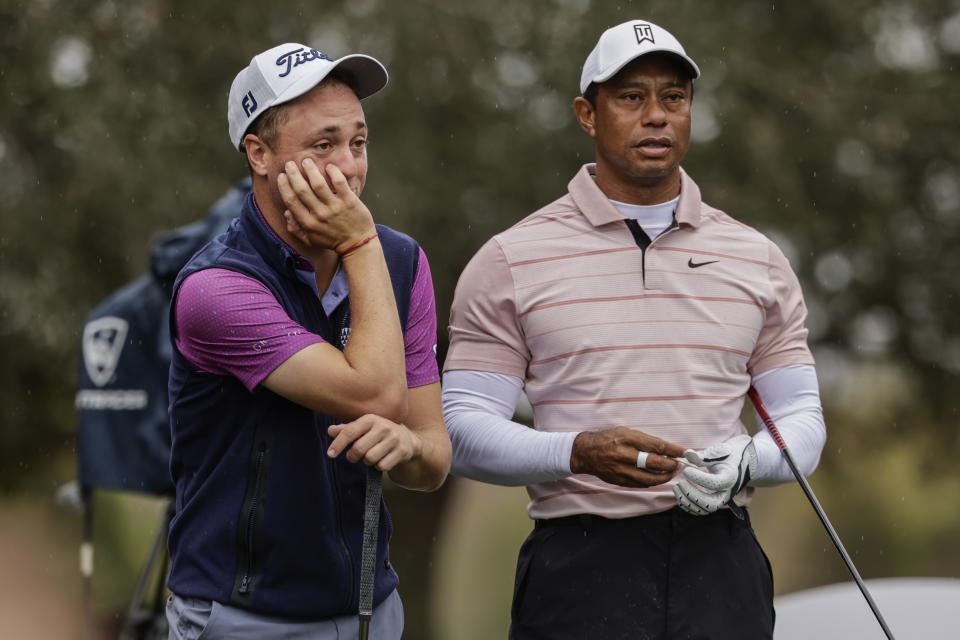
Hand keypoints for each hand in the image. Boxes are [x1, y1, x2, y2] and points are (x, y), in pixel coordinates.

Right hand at [277, 158, 375, 253]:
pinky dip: (333, 172)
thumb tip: (286, 212)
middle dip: (293, 174)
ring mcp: (334, 207)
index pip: (291, 200)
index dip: (284, 186)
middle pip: (301, 189)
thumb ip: (296, 229)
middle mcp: (319, 214)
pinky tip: (328, 166)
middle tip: (290, 164)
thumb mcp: (311, 240)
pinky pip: (339, 182)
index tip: (282, 176)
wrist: (357, 244)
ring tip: (306, 161)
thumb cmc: (332, 240)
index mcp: (308, 223)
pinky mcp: (349, 201)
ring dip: (310, 169)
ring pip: (318, 183)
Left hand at [327, 414, 422, 471]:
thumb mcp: (364, 429)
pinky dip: (379, 467)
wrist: (408, 439)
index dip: (338, 444)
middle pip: (359, 449)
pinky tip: (383, 460)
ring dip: (367, 461)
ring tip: (371, 456)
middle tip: (354, 457)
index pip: (350, 432)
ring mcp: (394, 439)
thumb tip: (330, 431)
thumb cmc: (379, 434)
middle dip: (353, 456)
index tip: (330, 454)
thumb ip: (347, 430)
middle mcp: (383, 426)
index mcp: (370, 419)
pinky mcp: (402, 451)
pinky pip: (382, 466)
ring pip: (370, 458)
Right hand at [570, 426, 686, 487]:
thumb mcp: (626, 432)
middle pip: (655, 464)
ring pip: (650, 478)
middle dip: (671, 465)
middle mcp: (624, 455)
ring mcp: (622, 470)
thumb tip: (665, 449)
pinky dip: (652, 481)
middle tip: (677, 464)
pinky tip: (656, 477)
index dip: (674, 450)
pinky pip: (641, 484)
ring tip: (670, 472)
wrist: (586, 453)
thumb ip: (645, 440)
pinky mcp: (620, 481)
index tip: (685, 452)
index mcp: (627, 439)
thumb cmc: (608, 439)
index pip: (657, 446)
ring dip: (664, 476)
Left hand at [673, 434, 756, 515]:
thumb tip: (687, 454)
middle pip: (710, 504)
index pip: (714, 484)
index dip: (698, 478)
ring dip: (687, 501)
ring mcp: (719, 500)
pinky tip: (679, 492)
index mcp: (729, 478)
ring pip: (703, 510)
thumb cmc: (727, 455)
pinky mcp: (712, 502)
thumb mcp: (718, 452)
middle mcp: (726, 493)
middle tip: (680, 482)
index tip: (686, 469)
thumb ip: (703, 455)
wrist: (740, 463)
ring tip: (676, 486)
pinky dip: (687, 505)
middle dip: (691, 495)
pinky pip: (699, 510)